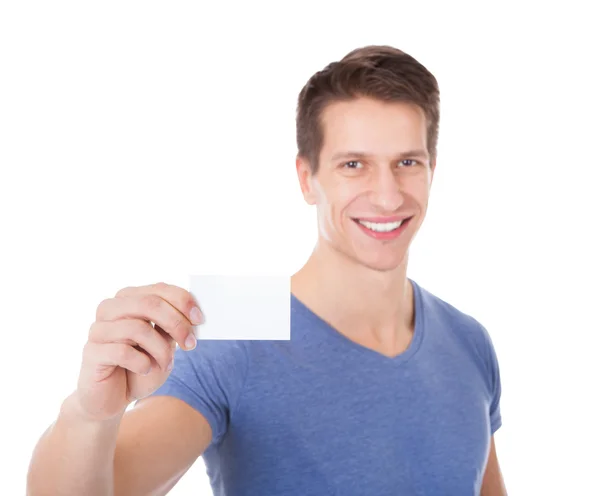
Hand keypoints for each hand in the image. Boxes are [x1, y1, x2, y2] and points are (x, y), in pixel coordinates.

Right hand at [73, 282, 203, 421]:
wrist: (112, 399)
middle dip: (176, 324)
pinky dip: (142, 363)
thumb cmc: (140, 366)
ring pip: (138, 328)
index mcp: (129, 299)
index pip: (159, 289)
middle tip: (191, 344)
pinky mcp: (91, 353)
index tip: (200, 319)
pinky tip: (145, 370)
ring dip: (161, 350)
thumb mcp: (163, 344)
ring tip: (166, 365)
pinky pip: (123, 352)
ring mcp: (98, 329)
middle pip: (149, 304)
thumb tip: (194, 315)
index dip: (183, 301)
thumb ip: (173, 326)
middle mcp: (110, 309)